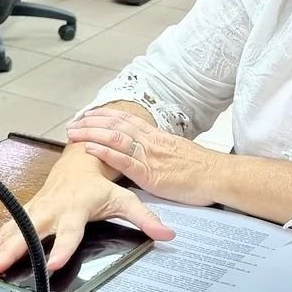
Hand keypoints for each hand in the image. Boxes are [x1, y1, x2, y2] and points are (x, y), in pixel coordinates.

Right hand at [0, 144, 175, 276]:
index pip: (70, 231)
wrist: (80, 161)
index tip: (52, 264)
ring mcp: (38, 208)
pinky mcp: (28, 210)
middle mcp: (54, 208)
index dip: (62, 247)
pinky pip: (8, 227)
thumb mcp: (126, 199)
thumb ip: (146, 218)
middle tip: (0, 271)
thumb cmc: (101, 184)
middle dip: (15, 250)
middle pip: (33, 231)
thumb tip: (168, 235)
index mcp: (78, 206)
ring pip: (14, 229)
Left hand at [66, 107, 218, 206]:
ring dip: (91, 133)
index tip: (89, 115)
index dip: (105, 116)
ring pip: (115, 138)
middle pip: (116, 125)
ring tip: (74, 132)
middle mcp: (151, 141)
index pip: (126, 120)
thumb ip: (161, 151)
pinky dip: (104, 152)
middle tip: (73, 123)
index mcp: (157, 136)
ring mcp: (149, 156)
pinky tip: (90, 149)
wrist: (218, 176)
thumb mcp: (178, 153)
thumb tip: (152, 152)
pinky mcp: (150, 173)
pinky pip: (123, 159)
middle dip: (92, 122)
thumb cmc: (202, 169)